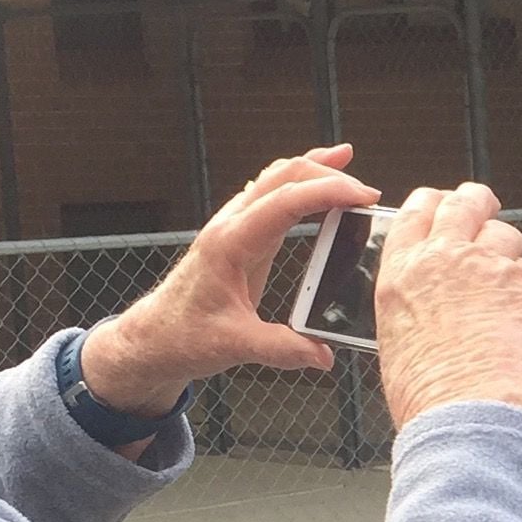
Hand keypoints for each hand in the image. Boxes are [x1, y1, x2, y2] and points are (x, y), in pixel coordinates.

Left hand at [80, 145, 373, 412]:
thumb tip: (324, 355)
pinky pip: (271, 197)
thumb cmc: (184, 337)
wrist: (154, 338)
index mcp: (229, 244)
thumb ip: (282, 349)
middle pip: (281, 176)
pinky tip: (318, 189)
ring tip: (347, 166)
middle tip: (367, 191)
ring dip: (312, 170)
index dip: (328, 192)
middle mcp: (230, 226)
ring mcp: (234, 227)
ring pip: (275, 179)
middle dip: (326, 173)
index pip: (285, 201)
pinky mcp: (240, 237)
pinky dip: (299, 185)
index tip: (364, 196)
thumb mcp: (234, 347)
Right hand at [373, 181, 521, 427]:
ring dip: (507, 251)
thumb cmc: (429, 395)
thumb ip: (416, 305)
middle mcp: (442, 259)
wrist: (468, 411)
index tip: (444, 204)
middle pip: (464, 202)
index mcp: (401, 273)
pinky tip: (518, 317)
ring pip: (504, 233)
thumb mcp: (397, 341)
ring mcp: (485, 266)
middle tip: (485, 210)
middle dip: (478, 201)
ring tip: (505, 283)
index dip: (434, 202)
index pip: (416, 212)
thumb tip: (432, 304)